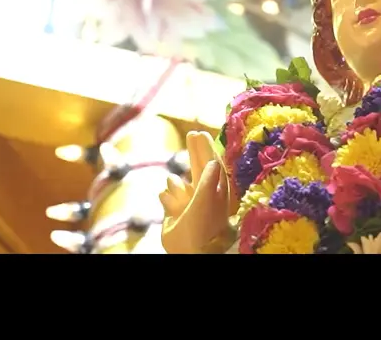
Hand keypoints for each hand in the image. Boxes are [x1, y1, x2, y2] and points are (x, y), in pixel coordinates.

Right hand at [159, 131, 235, 253]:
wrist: (193, 250)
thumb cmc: (204, 224)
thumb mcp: (206, 198)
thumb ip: (209, 179)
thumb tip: (212, 162)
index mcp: (214, 188)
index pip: (211, 162)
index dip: (206, 147)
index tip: (200, 132)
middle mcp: (203, 193)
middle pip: (198, 166)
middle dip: (196, 151)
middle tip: (192, 134)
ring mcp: (188, 202)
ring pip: (176, 183)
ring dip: (175, 186)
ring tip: (180, 198)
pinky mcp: (174, 212)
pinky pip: (165, 197)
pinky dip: (167, 200)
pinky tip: (171, 206)